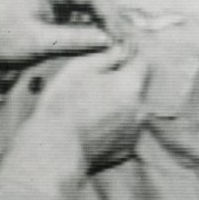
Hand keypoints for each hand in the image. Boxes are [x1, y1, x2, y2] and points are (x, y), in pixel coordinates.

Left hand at [0, 0, 115, 70]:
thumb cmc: (0, 38)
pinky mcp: (59, 5)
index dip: (110, 16)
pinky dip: (95, 22)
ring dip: (105, 18)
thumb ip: (74, 40)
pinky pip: (86, 8)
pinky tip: (98, 41)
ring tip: (110, 44)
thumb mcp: (37, 42)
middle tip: (118, 42)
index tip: (117, 39)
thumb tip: (107, 40)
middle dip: (112, 14)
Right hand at [20, 44, 148, 170]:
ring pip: (132, 110)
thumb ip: (107, 55)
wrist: (56, 150)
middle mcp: (141, 109)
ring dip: (119, 105)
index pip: (142, 62)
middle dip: (122, 83)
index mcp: (131, 85)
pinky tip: (93, 126)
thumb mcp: (79, 68)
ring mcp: (134, 132)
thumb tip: (122, 49)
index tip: (117, 54)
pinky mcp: (125, 150)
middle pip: (137, 88)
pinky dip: (114, 126)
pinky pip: (124, 130)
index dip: (130, 56)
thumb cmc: (64, 105)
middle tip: (96, 85)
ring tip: (92, 109)